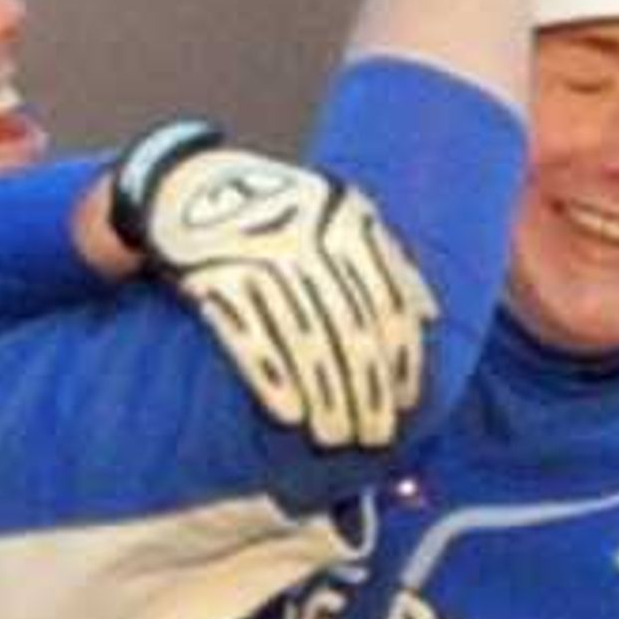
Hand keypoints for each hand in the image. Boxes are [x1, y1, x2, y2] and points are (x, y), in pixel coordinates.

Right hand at [106, 124, 437, 449]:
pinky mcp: (213, 275)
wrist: (188, 183)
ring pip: (304, 341)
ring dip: (325, 397)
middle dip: (366, 391)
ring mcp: (258, 255)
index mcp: (346, 221)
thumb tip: (431, 316)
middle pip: (351, 330)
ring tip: (335, 435)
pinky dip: (272, 378)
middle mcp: (306, 236)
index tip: (408, 403)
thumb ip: (386, 256)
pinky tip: (290, 414)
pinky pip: (249, 337)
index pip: (388, 303)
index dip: (402, 360)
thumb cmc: (280, 212)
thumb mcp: (338, 213)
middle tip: (375, 436)